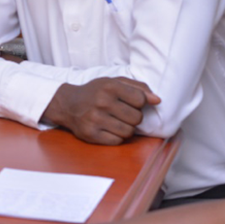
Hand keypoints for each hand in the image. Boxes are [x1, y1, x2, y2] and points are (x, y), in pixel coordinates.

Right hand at [43, 77, 161, 144]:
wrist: (67, 104)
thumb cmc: (95, 92)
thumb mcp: (113, 83)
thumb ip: (137, 88)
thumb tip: (157, 100)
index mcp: (109, 86)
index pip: (141, 100)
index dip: (139, 103)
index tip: (129, 102)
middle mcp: (102, 102)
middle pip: (137, 118)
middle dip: (133, 117)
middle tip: (122, 113)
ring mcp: (95, 119)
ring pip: (128, 132)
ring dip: (126, 128)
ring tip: (115, 121)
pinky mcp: (91, 134)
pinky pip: (117, 141)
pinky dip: (116, 137)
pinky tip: (108, 129)